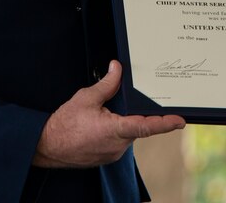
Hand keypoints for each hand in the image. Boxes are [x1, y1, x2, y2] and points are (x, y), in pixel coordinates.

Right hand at [34, 60, 185, 167]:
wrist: (46, 146)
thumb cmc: (64, 125)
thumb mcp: (86, 98)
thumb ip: (107, 84)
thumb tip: (117, 68)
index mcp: (114, 130)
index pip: (146, 126)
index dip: (165, 123)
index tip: (179, 120)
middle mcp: (117, 146)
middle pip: (137, 126)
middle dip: (130, 113)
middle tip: (110, 107)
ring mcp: (113, 154)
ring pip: (128, 134)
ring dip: (120, 122)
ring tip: (97, 118)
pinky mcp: (108, 157)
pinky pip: (119, 141)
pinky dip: (114, 131)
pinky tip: (97, 126)